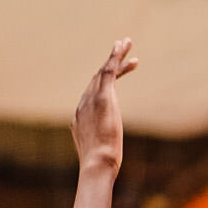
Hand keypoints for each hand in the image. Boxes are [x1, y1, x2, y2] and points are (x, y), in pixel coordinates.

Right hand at [72, 37, 137, 172]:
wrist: (96, 164)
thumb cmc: (99, 166)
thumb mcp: (97, 154)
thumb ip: (97, 147)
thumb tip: (102, 158)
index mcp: (80, 117)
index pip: (92, 94)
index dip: (105, 82)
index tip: (117, 75)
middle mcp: (83, 104)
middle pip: (97, 78)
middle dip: (110, 63)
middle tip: (122, 48)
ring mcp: (91, 99)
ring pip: (104, 70)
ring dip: (115, 55)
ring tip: (127, 42)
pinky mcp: (103, 97)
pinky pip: (109, 71)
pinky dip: (116, 57)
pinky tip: (123, 46)